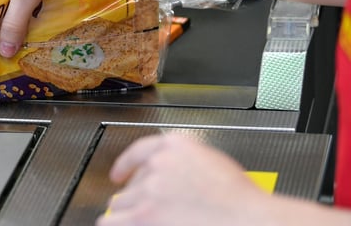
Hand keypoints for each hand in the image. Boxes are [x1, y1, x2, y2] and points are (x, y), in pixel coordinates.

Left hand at [99, 133, 286, 225]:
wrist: (249, 220)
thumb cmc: (241, 202)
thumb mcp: (212, 165)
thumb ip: (185, 166)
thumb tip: (172, 180)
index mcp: (175, 146)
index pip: (139, 151)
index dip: (125, 165)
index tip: (119, 174)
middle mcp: (157, 164)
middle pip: (131, 182)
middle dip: (137, 196)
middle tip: (147, 209)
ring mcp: (149, 190)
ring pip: (120, 202)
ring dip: (129, 212)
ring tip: (146, 220)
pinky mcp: (143, 215)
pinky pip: (113, 220)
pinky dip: (115, 223)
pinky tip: (120, 224)